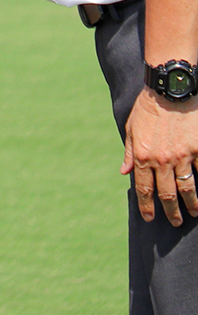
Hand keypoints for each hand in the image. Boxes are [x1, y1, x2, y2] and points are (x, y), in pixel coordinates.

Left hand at [124, 86, 197, 223]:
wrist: (169, 91)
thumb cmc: (147, 108)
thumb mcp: (131, 130)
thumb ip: (130, 153)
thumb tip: (125, 172)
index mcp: (143, 157)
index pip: (144, 189)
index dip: (146, 206)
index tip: (149, 218)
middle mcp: (162, 160)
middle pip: (167, 194)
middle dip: (171, 211)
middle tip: (176, 222)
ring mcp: (183, 156)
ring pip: (188, 187)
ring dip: (191, 203)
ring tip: (194, 212)